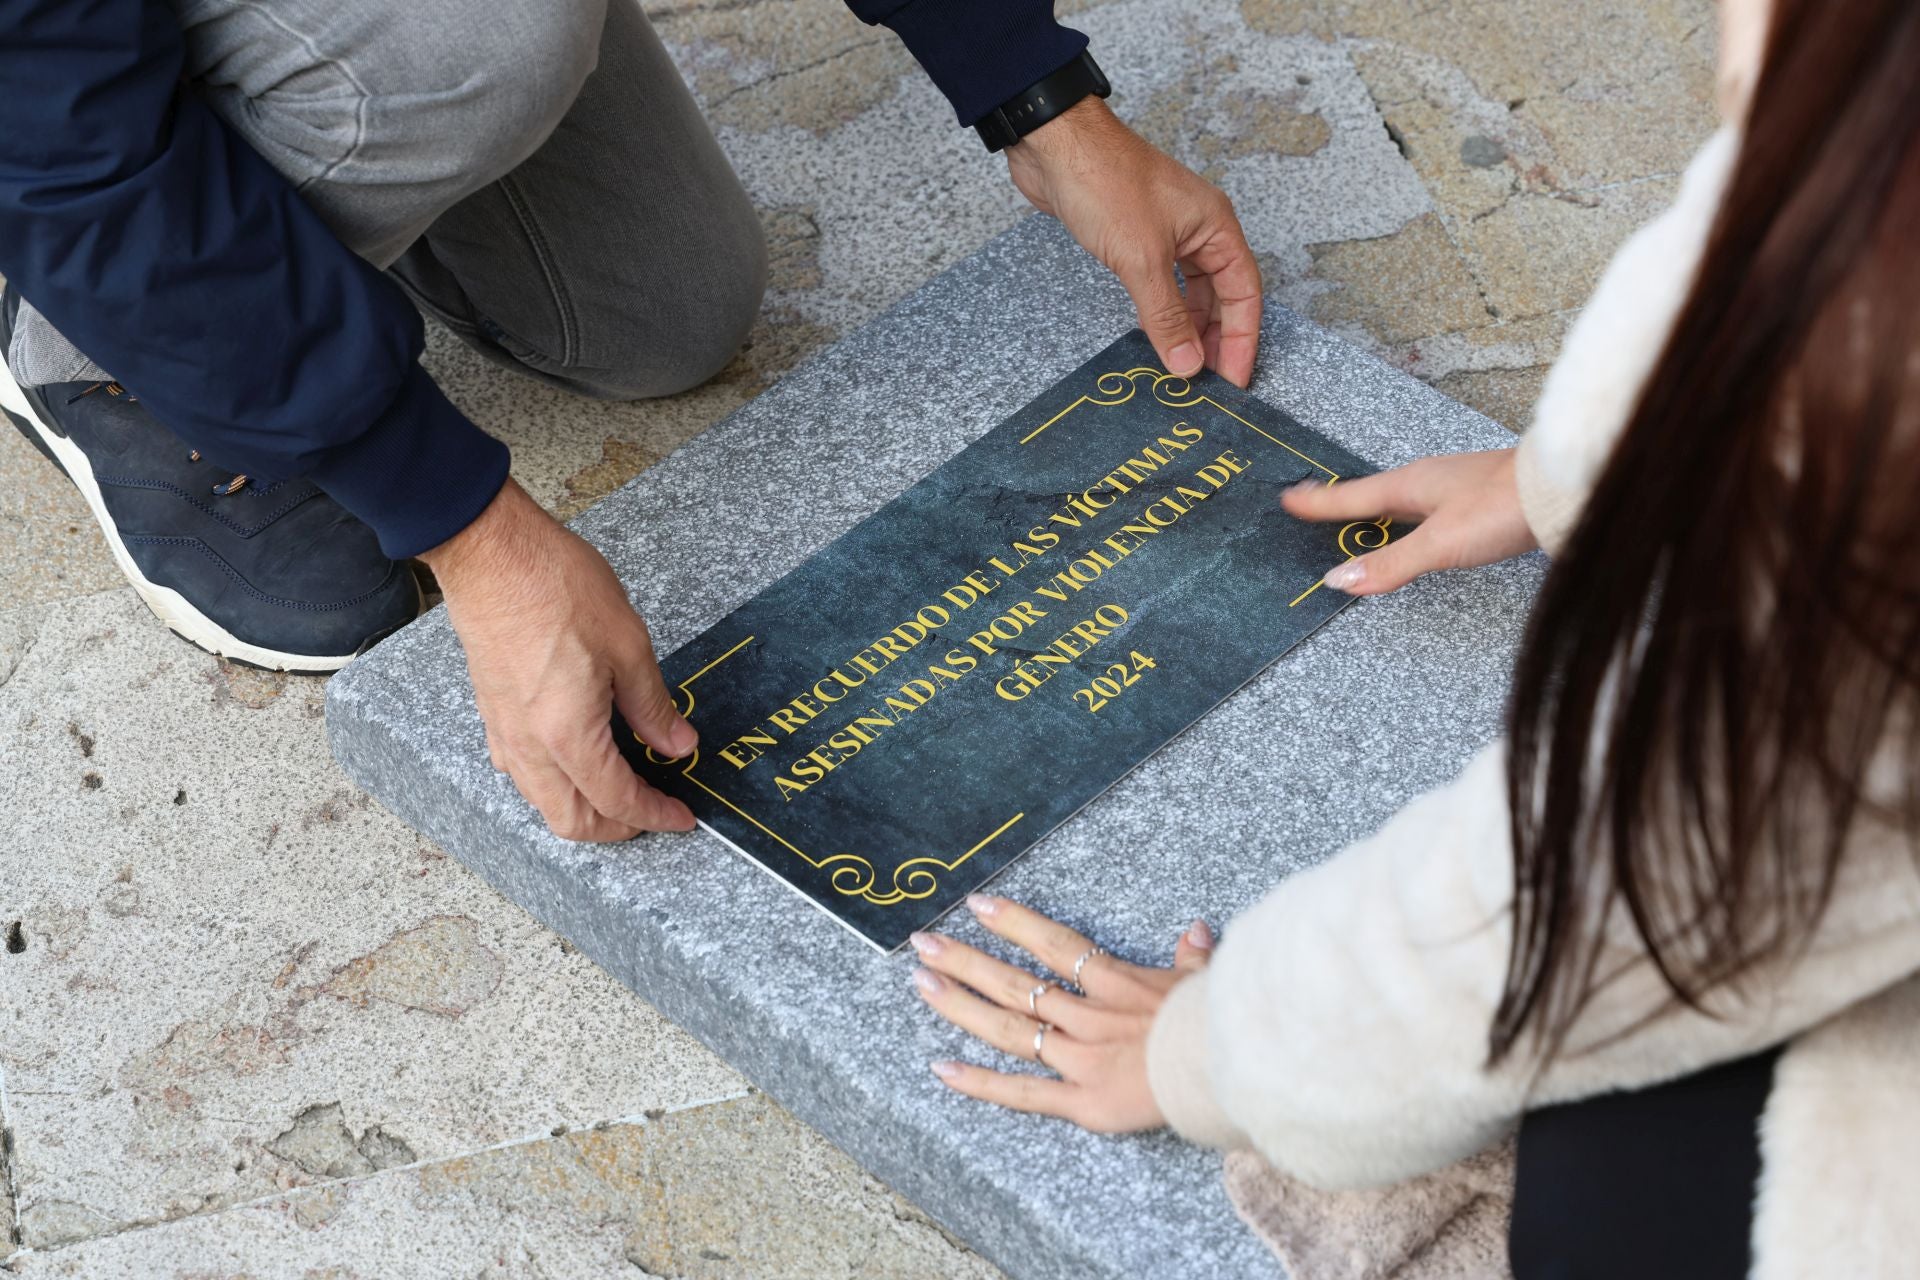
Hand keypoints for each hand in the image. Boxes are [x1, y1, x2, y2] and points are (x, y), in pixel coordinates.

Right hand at [421, 479, 696, 840]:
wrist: (491, 552)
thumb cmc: (555, 586)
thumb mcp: (628, 645)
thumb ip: (652, 706)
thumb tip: (677, 745)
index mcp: (567, 735)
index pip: (617, 800)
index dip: (655, 816)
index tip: (682, 817)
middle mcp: (529, 746)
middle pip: (572, 821)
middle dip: (617, 829)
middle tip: (655, 813)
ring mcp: (504, 731)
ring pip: (542, 802)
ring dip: (583, 810)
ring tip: (622, 791)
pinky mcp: (492, 713)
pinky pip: (522, 773)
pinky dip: (554, 785)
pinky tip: (578, 761)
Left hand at [910, 894, 1212, 1132]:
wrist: (1230, 1068)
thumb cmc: (1223, 1024)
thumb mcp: (1207, 981)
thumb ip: (1193, 958)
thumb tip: (1195, 931)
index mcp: (1116, 983)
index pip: (1055, 945)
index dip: (1014, 923)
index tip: (977, 905)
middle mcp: (1088, 1015)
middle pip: (1016, 982)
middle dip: (966, 960)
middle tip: (922, 942)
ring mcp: (1079, 1056)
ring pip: (1009, 1027)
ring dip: (961, 1005)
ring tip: (921, 983)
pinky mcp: (1082, 1100)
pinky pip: (1023, 1092)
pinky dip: (980, 1081)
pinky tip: (941, 1068)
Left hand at [1007, 97, 1261, 386]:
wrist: (1055, 146)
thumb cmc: (1105, 181)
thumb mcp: (1141, 258)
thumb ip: (1165, 315)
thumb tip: (1187, 363)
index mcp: (1215, 226)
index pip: (1244, 293)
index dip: (1241, 339)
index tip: (1233, 380)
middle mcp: (1197, 229)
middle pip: (1220, 295)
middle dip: (1216, 339)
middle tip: (1207, 383)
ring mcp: (1166, 233)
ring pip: (1189, 291)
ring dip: (1187, 328)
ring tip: (1182, 367)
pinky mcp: (1135, 238)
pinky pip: (1160, 284)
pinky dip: (1161, 312)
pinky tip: (1155, 335)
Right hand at [1282, 448, 1537, 594]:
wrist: (1563, 491)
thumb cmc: (1501, 509)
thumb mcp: (1439, 544)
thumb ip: (1391, 565)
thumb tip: (1339, 581)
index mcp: (1410, 485)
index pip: (1351, 497)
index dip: (1318, 503)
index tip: (1288, 499)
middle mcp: (1428, 481)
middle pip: (1374, 495)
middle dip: (1344, 504)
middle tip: (1316, 508)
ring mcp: (1454, 489)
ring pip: (1403, 501)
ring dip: (1378, 511)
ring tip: (1360, 520)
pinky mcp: (1478, 501)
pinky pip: (1426, 509)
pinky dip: (1408, 520)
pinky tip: (1418, 528)